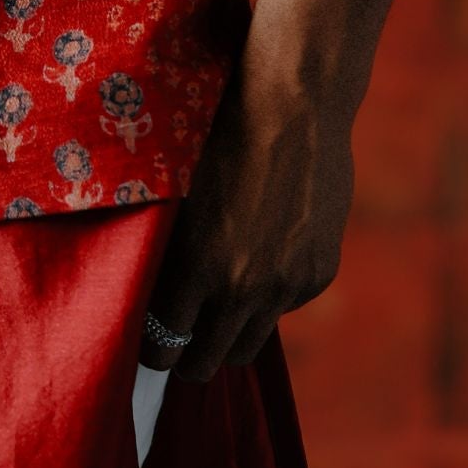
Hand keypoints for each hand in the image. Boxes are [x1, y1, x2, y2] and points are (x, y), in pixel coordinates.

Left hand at [140, 42, 355, 382]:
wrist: (294, 107)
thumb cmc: (220, 137)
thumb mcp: (177, 196)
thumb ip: (166, 254)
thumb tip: (149, 295)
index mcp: (197, 269)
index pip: (163, 345)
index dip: (152, 351)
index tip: (148, 345)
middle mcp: (243, 288)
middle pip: (207, 361)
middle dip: (188, 358)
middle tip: (178, 344)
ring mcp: (286, 285)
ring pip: (249, 345)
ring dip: (229, 338)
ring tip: (215, 317)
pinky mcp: (318, 273)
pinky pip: (285, 308)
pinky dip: (269, 299)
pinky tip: (261, 261)